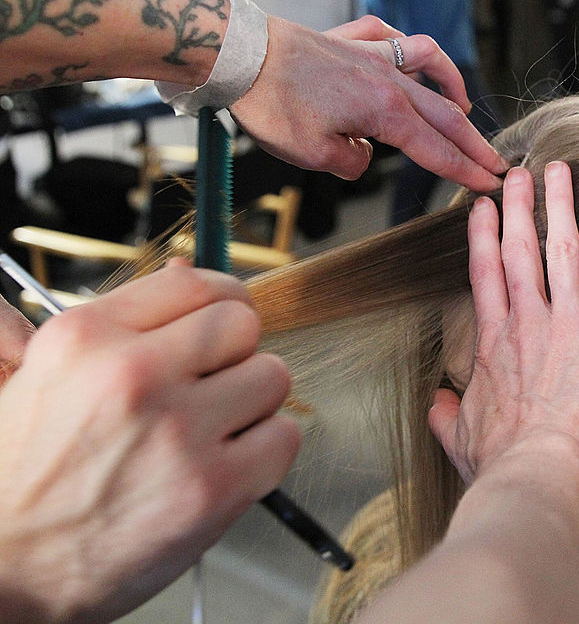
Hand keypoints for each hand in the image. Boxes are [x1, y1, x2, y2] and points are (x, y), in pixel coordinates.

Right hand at [0, 261, 298, 621]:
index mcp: (86, 337)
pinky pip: (285, 438)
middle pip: (243, 324)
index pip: (197, 283)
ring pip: (272, 377)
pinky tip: (225, 466)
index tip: (222, 325)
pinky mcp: (213, 488)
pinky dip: (266, 452)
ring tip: (210, 433)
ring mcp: (178, 431)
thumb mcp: (47, 375)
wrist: (2, 573)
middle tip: (211, 388)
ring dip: (253, 404)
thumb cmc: (23, 476)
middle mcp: (133, 373)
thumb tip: (189, 270)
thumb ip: (122, 322)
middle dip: (236, 354)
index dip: (220, 303)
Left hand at [229, 15, 504, 192]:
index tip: (488, 184)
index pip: (436, 151)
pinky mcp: (353, 38)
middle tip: (496, 163)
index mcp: (386, 113)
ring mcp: (374, 54)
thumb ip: (351, 164)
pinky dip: (413, 53)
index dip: (465, 171)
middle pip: (446, 116)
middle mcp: (389, 81)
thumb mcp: (312, 155)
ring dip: (453, 89)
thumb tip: (363, 156)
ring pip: (430, 68)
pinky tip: (414, 61)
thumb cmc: (271, 104)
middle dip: (474, 143)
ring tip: (462, 107)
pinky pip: (396, 40)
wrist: (240, 54)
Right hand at [429, 162, 578, 496]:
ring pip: (561, 249)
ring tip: (560, 170)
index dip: (482, 236)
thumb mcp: (459, 437)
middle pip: (519, 250)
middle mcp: (526, 321)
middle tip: (518, 172)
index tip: (482, 207)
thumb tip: (436, 404)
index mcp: (492, 342)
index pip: (484, 274)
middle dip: (517, 206)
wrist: (539, 470)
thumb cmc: (501, 460)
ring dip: (558, 206)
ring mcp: (566, 323)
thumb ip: (446, 414)